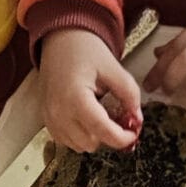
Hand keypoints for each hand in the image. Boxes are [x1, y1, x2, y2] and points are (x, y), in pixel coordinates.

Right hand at [39, 28, 141, 152]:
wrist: (60, 40)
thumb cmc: (85, 49)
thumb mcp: (112, 67)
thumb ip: (129, 93)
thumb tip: (137, 118)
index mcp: (75, 98)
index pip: (102, 131)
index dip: (122, 138)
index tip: (134, 134)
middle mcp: (59, 113)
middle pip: (92, 143)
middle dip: (108, 134)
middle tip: (116, 116)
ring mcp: (50, 119)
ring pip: (80, 146)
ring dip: (94, 136)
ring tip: (100, 114)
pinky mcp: (47, 122)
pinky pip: (68, 141)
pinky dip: (80, 135)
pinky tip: (86, 117)